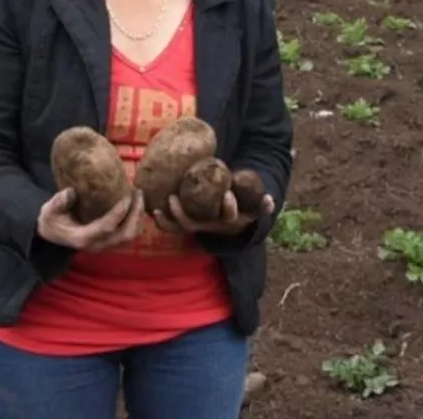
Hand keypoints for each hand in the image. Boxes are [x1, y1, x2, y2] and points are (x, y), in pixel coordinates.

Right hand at [37, 188, 143, 252]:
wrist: (51, 234)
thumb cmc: (51, 220)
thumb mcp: (48, 210)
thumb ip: (57, 202)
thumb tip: (70, 192)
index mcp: (83, 238)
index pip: (107, 227)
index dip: (119, 212)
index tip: (127, 195)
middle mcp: (97, 245)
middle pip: (125, 235)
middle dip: (135, 214)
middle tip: (138, 194)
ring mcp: (105, 246)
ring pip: (130, 237)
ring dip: (138, 218)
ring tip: (139, 198)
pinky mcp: (109, 244)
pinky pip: (128, 235)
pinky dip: (135, 221)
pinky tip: (136, 206)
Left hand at [154, 190, 274, 235]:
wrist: (229, 227)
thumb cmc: (240, 214)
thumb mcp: (253, 210)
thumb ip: (262, 206)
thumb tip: (270, 199)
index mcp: (224, 222)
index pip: (227, 217)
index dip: (228, 207)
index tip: (228, 195)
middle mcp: (206, 227)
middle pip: (191, 225)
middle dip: (182, 214)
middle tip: (174, 198)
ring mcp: (194, 226)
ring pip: (176, 227)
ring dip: (166, 219)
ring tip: (157, 208)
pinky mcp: (184, 223)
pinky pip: (170, 225)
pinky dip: (162, 220)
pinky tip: (152, 208)